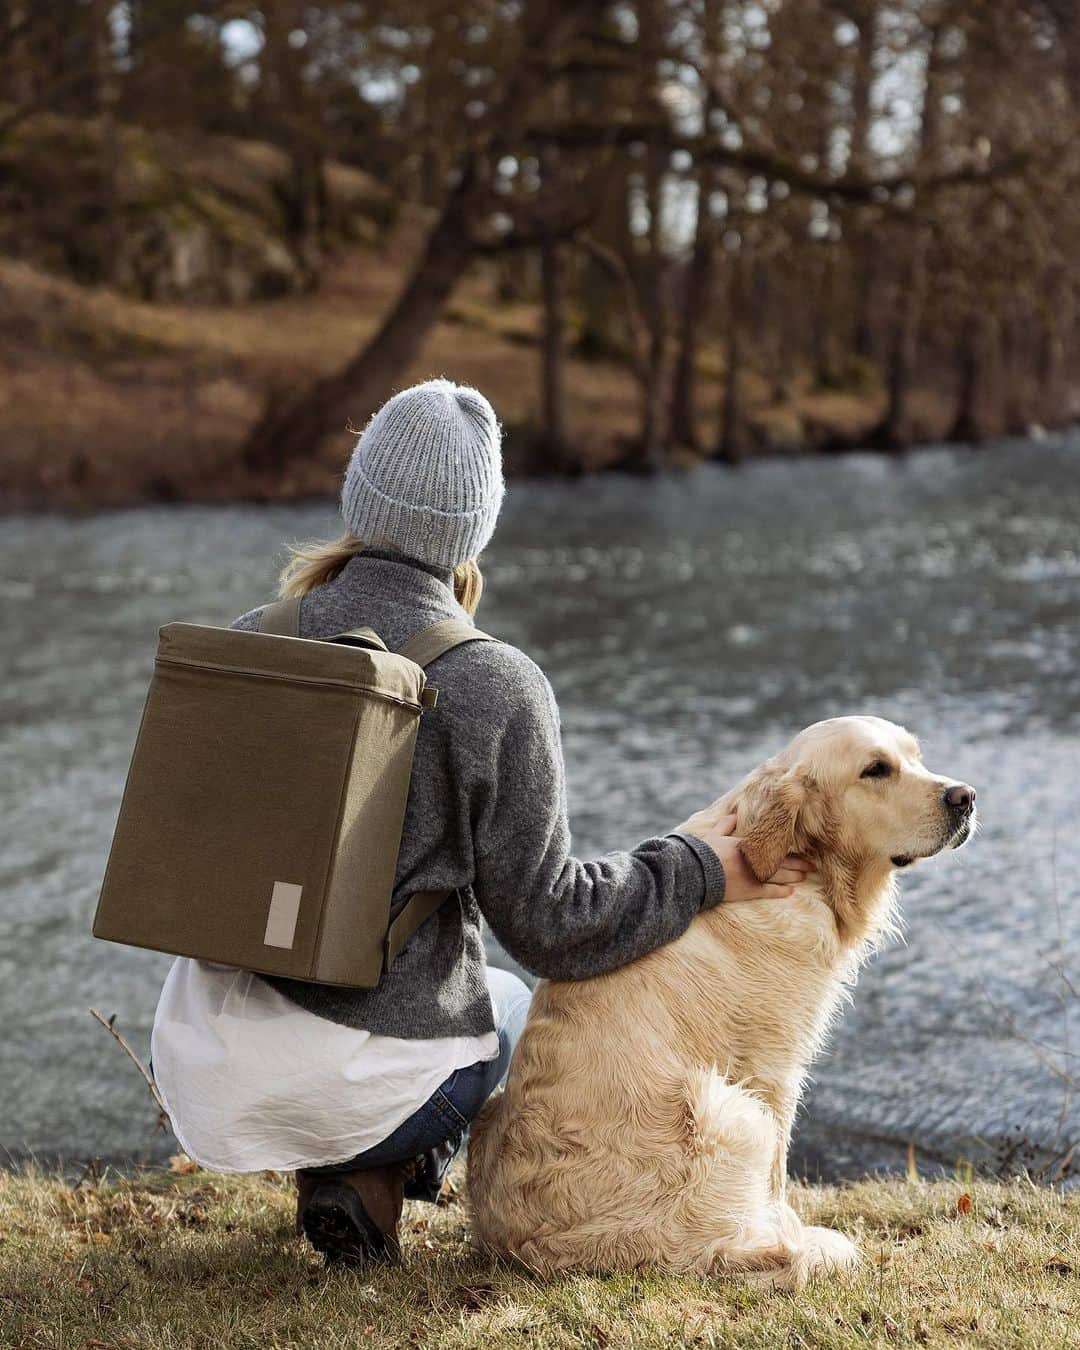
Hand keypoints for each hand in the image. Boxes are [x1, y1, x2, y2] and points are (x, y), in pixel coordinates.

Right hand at [677, 807, 810, 901]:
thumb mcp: (714, 835)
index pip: (774, 847)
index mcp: (748, 845)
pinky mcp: (750, 890)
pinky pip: (770, 891)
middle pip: (782, 862)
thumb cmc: (705, 853)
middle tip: (813, 866)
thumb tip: (732, 814)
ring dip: (794, 876)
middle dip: (799, 864)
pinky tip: (792, 891)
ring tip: (806, 876)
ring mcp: (754, 876)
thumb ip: (725, 824)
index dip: (788, 850)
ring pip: (780, 876)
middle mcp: (755, 860)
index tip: (801, 850)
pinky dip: (781, 891)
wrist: (698, 873)